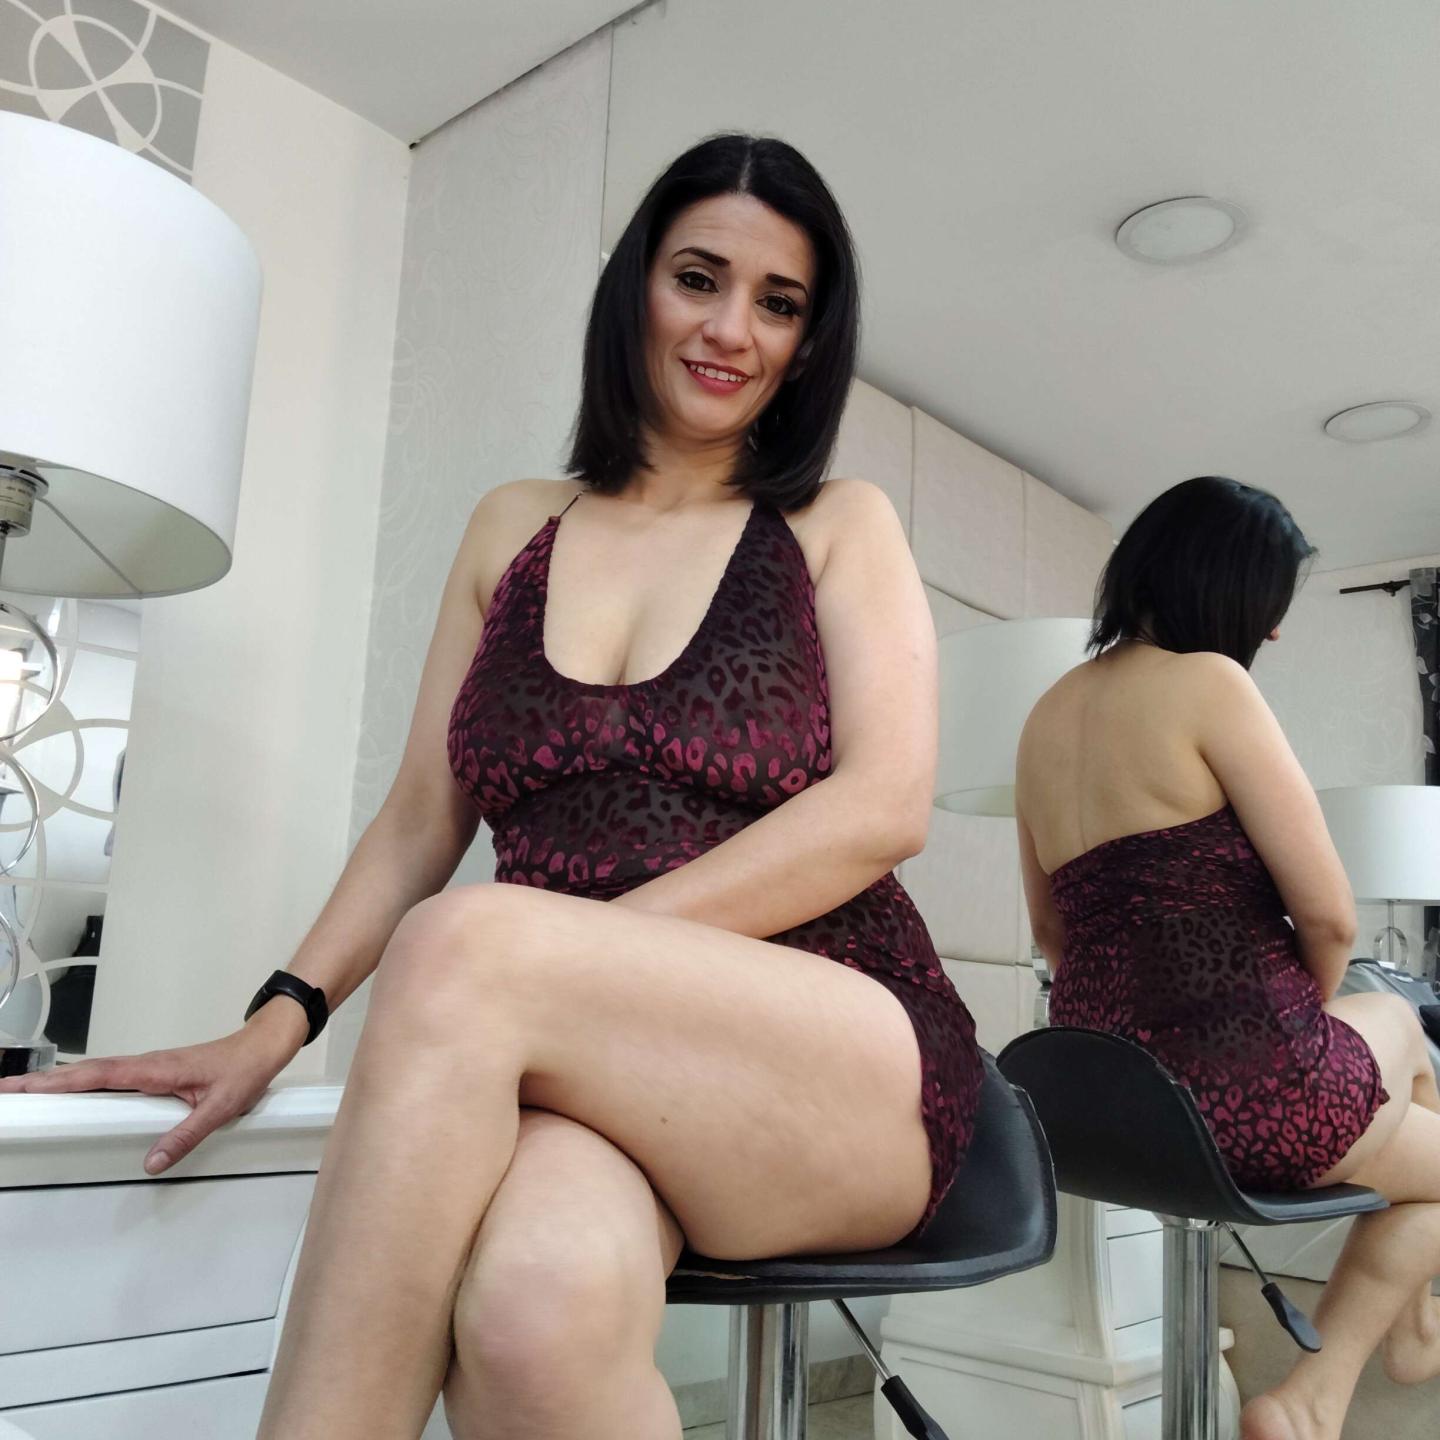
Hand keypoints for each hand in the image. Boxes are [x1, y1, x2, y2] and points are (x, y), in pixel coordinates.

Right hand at [0, 1021, 301, 1173]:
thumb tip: (152, 1162)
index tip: (22, 1087)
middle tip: (6, 1091)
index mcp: (154, 1069)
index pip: (96, 1076)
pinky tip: (72, 1094)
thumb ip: (186, 1135)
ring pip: (95, 1074)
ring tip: (25, 1093)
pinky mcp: (154, 1073)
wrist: (262, 1047)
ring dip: (60, 1081)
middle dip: (43, 1081)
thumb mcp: (220, 1107)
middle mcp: (146, 1065)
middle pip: (84, 1073)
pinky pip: (111, 1077)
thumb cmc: (244, 1070)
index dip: (57, 1082)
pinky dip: (84, 1082)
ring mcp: (148, 1068)